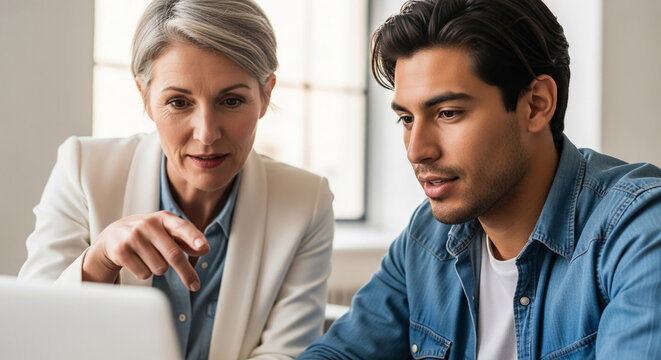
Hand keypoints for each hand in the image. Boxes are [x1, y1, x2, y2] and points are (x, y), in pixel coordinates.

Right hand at [82, 211, 208, 290]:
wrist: (113, 235)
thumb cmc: (148, 235)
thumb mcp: (167, 232)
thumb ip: (186, 240)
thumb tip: (204, 249)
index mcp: (163, 218)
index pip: (182, 227)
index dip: (194, 238)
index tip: (204, 247)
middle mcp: (148, 224)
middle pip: (174, 254)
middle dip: (186, 273)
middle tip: (195, 285)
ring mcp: (133, 237)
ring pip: (159, 268)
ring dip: (159, 268)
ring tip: (150, 258)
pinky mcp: (121, 251)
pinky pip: (144, 273)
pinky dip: (145, 272)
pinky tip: (138, 262)